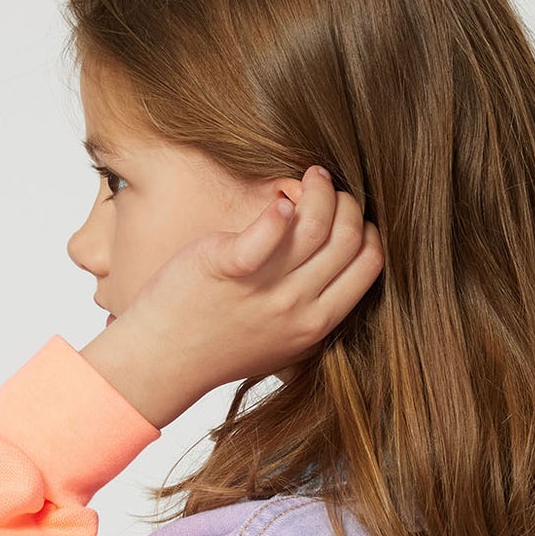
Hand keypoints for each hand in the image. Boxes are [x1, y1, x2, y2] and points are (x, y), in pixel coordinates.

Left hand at [81, 166, 384, 429]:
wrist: (165, 359)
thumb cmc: (221, 345)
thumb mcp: (282, 342)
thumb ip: (312, 312)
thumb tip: (336, 271)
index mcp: (317, 324)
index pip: (369, 263)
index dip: (367, 230)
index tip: (350, 216)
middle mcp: (297, 308)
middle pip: (349, 239)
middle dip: (349, 203)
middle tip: (329, 186)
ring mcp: (264, 289)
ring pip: (317, 224)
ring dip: (321, 190)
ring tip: (310, 176)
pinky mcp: (228, 265)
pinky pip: (268, 231)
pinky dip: (280, 210)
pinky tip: (281, 199)